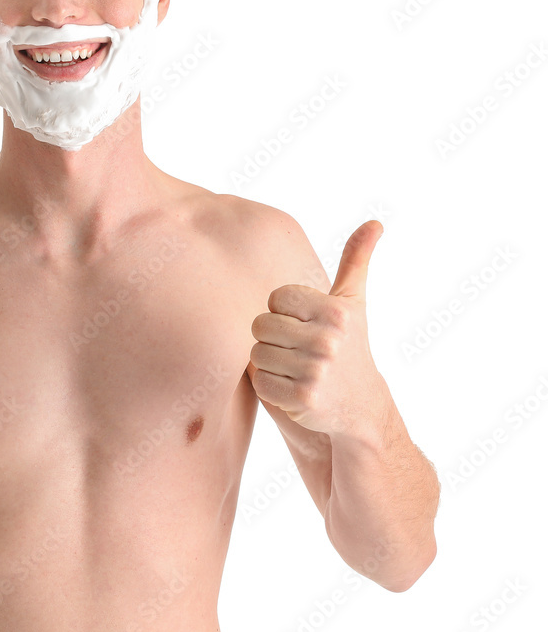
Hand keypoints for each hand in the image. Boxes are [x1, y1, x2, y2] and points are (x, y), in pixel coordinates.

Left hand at [249, 220, 389, 437]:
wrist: (361, 409)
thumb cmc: (349, 348)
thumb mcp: (353, 303)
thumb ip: (356, 261)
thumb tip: (375, 222)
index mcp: (335, 310)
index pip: (276, 298)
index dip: (285, 313)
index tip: (307, 327)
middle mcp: (328, 338)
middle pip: (261, 325)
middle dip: (274, 339)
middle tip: (300, 352)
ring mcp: (316, 369)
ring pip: (256, 353)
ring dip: (271, 364)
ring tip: (298, 371)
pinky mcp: (303, 397)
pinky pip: (259, 382)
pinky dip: (270, 388)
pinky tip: (294, 390)